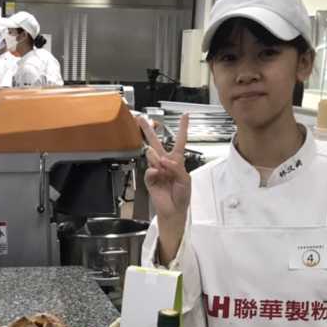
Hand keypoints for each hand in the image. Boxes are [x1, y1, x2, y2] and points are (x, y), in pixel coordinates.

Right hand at [138, 114, 190, 262]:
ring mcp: (156, 170)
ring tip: (162, 168)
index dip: (182, 129)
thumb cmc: (182, 195)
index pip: (180, 141)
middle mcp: (165, 163)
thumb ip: (176, 168)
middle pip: (157, 143)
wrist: (173, 210)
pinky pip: (150, 170)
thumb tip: (163, 160)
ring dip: (157, 159)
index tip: (185, 116)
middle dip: (149, 130)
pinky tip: (157, 175)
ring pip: (152, 156)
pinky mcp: (149, 178)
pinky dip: (154, 172)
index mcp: (177, 161)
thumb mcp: (185, 180)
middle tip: (141, 118)